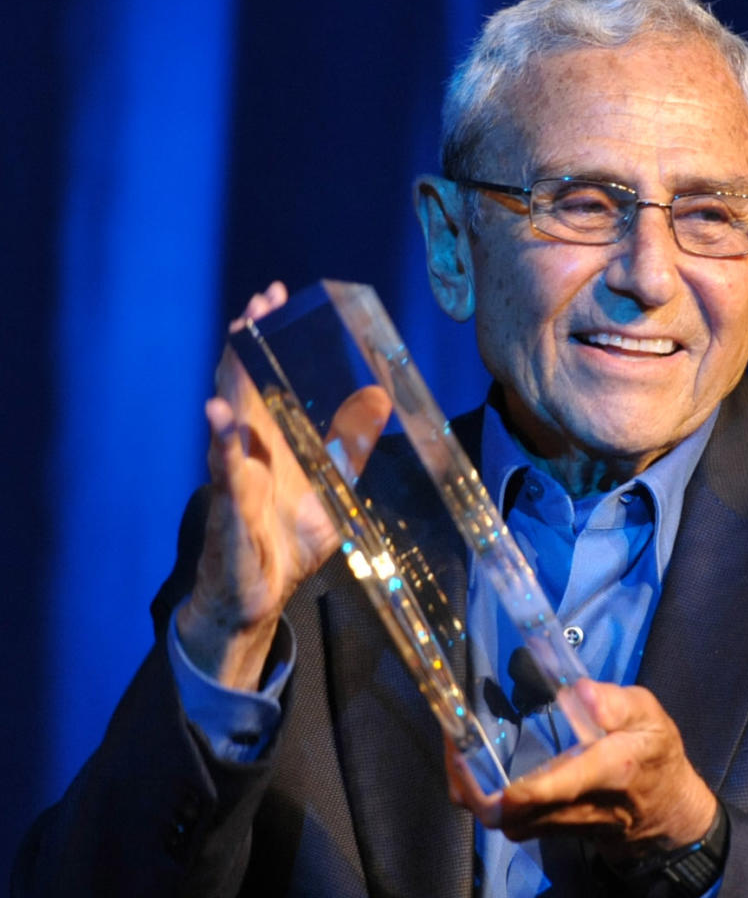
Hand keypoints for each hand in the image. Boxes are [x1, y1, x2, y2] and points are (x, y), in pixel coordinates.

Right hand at [176, 282, 389, 688]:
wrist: (258, 597)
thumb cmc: (290, 545)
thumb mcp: (332, 496)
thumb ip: (349, 455)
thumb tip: (377, 415)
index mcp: (273, 443)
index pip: (268, 379)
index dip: (270, 340)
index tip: (279, 300)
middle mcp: (249, 450)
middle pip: (244, 385)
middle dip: (250, 342)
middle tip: (260, 302)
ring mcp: (235, 476)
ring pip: (229, 418)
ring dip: (233, 377)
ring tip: (238, 337)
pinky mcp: (230, 509)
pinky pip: (227, 473)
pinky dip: (225, 445)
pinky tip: (219, 416)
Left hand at [449, 680, 718, 863]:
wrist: (663, 813)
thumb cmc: (654, 756)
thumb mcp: (651, 718)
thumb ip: (618, 703)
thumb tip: (578, 693)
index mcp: (604, 772)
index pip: (554, 789)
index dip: (518, 787)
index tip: (484, 764)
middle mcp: (574, 805)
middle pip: (511, 813)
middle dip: (472, 783)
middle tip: (453, 737)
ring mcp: (556, 823)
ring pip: (501, 820)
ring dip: (471, 788)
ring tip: (457, 742)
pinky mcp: (545, 829)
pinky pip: (505, 819)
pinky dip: (481, 794)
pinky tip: (473, 759)